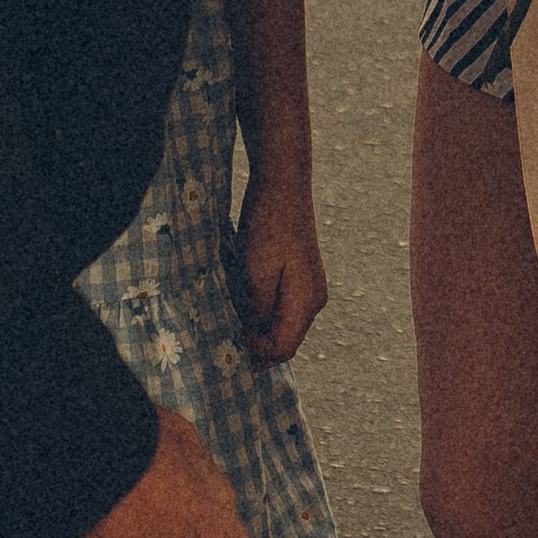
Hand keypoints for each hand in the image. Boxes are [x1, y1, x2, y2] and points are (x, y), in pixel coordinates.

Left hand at [225, 167, 327, 362]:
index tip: (228, 339)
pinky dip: (261, 314)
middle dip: (255, 345)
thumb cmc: (268, 227)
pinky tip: (241, 302)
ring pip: (281, 326)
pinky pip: (281, 310)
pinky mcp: (301, 278)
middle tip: (223, 337)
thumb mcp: (255, 274)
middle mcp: (314, 300)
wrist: (283, 185)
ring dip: (256, 330)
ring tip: (230, 319)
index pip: (282, 350)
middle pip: (284, 342)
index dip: (254, 353)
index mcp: (307, 302)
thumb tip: (252, 337)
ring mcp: (309, 288)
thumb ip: (257, 312)